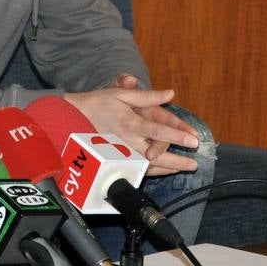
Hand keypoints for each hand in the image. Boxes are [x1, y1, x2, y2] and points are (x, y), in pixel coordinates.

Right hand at [67, 80, 199, 177]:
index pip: (157, 130)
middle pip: (156, 154)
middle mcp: (127, 141)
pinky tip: (167, 169)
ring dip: (169, 168)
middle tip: (194, 163)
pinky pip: (139, 168)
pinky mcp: (117, 159)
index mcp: (129, 122)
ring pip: (149, 165)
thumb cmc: (97, 104)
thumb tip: (169, 94)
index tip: (194, 140)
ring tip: (186, 167)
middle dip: (177, 160)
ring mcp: (122, 153)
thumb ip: (147, 96)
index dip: (176, 135)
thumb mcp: (120, 94)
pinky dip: (155, 170)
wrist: (72, 119)